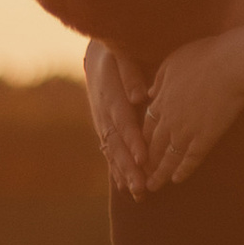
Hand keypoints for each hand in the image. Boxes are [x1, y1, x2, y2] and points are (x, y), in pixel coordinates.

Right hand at [84, 41, 150, 196]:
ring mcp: (101, 122)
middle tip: (142, 186)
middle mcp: (103, 112)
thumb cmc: (117, 51)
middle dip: (129, 166)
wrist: (99, 53)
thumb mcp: (122, 53)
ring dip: (124, 173)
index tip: (144, 157)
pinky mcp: (103, 128)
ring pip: (112, 151)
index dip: (132, 140)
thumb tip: (139, 95)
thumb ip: (130, 73)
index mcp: (110, 94)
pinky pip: (109, 151)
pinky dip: (117, 169)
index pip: (122, 121)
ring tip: (138, 193)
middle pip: (116, 143)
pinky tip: (127, 187)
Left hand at [139, 33, 243, 188]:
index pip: (146, 126)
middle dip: (144, 163)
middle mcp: (169, 118)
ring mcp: (187, 129)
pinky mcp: (206, 137)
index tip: (137, 152)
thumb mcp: (173, 61)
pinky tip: (177, 180)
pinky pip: (191, 159)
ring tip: (153, 187)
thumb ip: (159, 79)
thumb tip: (149, 93)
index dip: (140, 141)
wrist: (232, 64)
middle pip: (152, 146)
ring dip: (159, 174)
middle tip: (138, 176)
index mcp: (162, 99)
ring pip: (168, 157)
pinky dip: (183, 170)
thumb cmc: (205, 56)